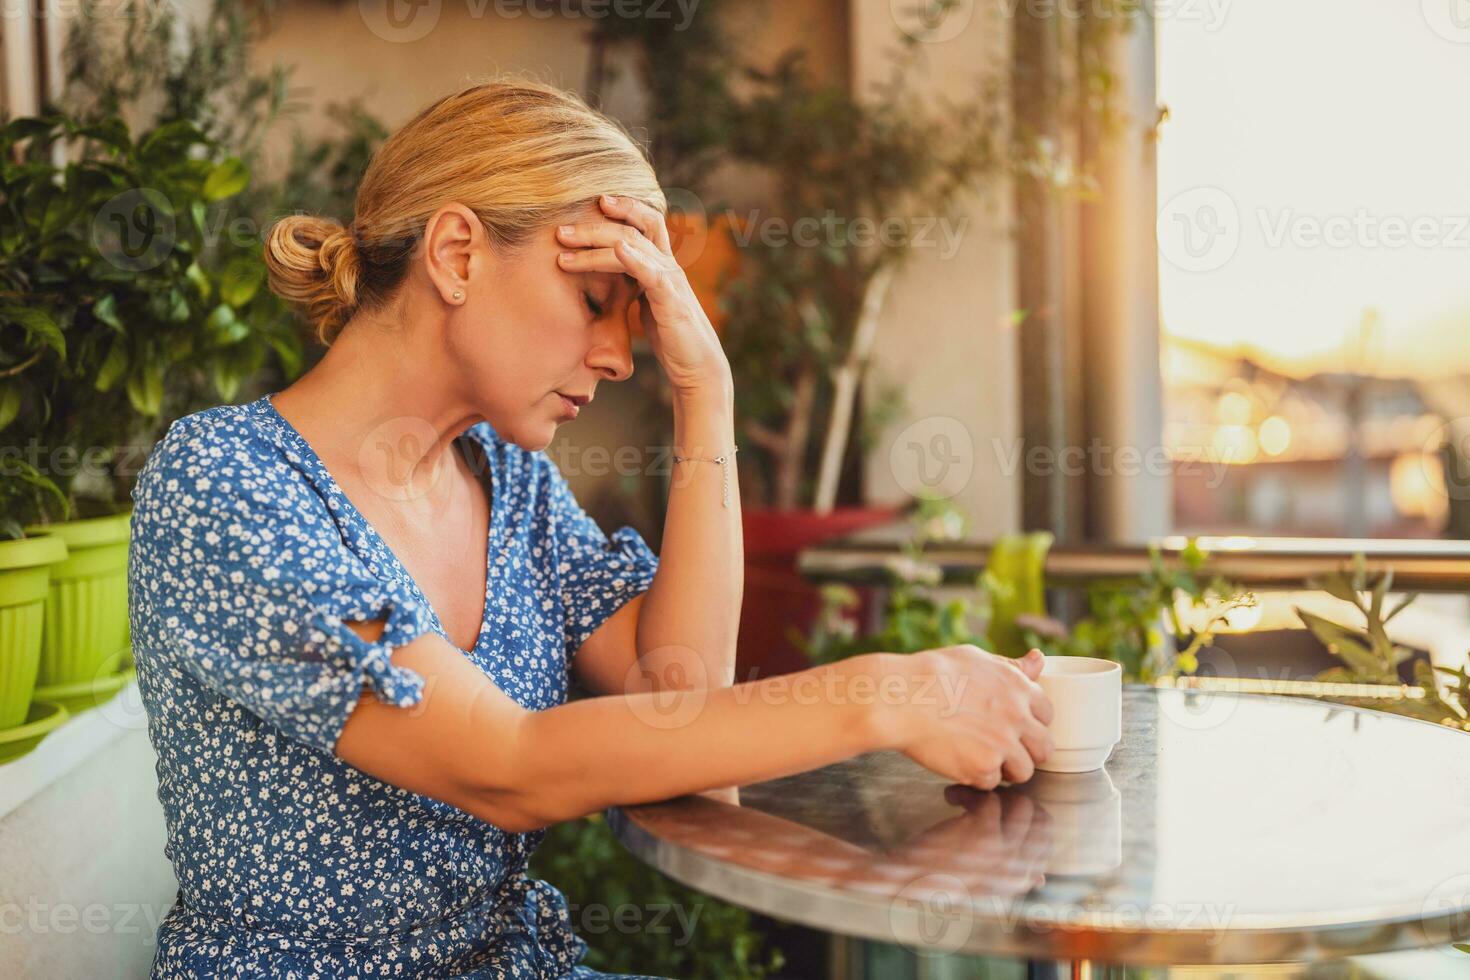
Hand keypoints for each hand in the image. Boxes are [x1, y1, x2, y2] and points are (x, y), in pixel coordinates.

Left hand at [556, 194, 732, 395]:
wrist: (697, 367)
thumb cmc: (671, 338)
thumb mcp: (648, 305)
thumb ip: (633, 286)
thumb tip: (607, 279)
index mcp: (661, 265)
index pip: (646, 222)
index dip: (624, 207)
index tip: (594, 202)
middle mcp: (668, 266)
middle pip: (631, 230)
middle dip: (593, 227)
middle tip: (561, 230)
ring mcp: (670, 281)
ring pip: (632, 248)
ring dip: (595, 245)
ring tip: (565, 246)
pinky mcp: (671, 301)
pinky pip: (651, 274)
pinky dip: (634, 259)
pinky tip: (618, 250)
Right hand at [879, 646, 1053, 790]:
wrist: (900, 698)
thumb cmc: (930, 674)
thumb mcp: (975, 659)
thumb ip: (1011, 667)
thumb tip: (1038, 660)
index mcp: (1018, 687)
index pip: (1047, 714)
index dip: (1030, 722)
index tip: (1014, 725)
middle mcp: (1017, 716)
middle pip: (1044, 748)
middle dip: (1026, 751)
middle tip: (1001, 748)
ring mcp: (1003, 744)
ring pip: (1024, 771)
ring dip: (1005, 768)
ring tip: (978, 756)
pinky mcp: (983, 767)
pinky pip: (992, 782)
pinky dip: (977, 777)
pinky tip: (959, 760)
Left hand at [879, 786, 1052, 897]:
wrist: (905, 880)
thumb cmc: (941, 880)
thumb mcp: (983, 886)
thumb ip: (1013, 880)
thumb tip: (1042, 878)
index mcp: (1020, 882)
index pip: (1045, 838)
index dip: (1024, 817)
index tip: (998, 810)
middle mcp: (1018, 870)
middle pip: (1038, 818)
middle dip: (1014, 801)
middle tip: (987, 798)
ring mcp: (1003, 852)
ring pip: (1020, 804)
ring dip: (993, 794)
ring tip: (966, 797)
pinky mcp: (984, 834)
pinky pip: (991, 799)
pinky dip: (968, 793)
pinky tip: (950, 796)